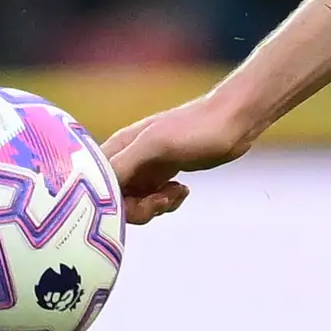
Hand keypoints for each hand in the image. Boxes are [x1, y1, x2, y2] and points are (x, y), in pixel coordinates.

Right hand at [105, 92, 259, 225]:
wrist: (235, 122)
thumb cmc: (197, 128)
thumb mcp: (156, 144)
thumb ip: (124, 163)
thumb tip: (95, 186)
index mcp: (118, 148)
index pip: (96, 185)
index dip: (112, 202)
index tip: (137, 200)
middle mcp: (127, 159)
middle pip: (115, 200)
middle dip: (138, 208)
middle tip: (161, 200)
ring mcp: (146, 168)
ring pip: (135, 203)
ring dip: (155, 206)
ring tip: (177, 191)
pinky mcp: (164, 174)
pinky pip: (154, 200)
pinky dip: (167, 201)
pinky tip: (183, 190)